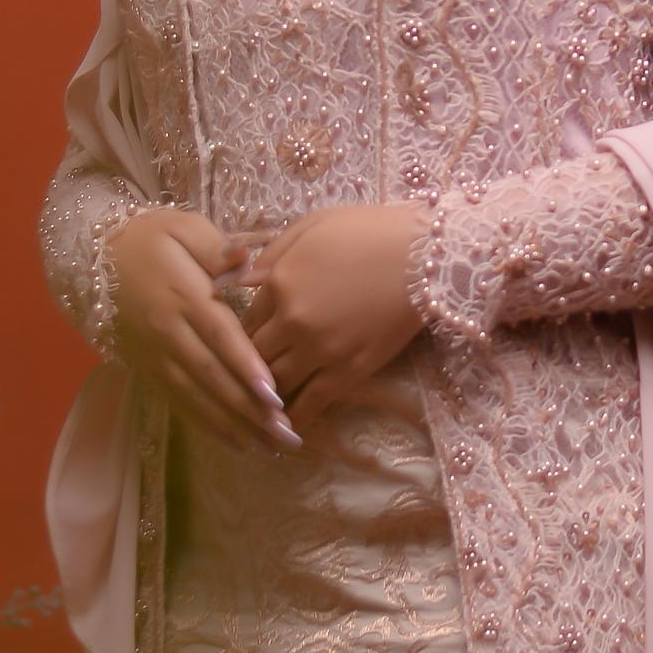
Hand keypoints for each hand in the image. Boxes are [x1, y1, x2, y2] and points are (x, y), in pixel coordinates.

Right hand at [103, 207, 296, 454]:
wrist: (93, 256)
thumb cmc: (149, 237)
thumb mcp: (182, 227)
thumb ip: (217, 247)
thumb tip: (244, 258)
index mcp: (182, 296)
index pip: (219, 336)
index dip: (246, 366)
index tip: (274, 396)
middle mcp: (168, 332)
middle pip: (212, 376)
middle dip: (249, 410)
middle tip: (286, 435)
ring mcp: (155, 355)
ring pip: (196, 397)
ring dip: (233, 425)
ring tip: (270, 448)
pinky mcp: (147, 369)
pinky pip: (179, 401)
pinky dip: (207, 424)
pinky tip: (237, 442)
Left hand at [245, 202, 433, 416]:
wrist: (426, 255)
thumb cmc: (369, 231)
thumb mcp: (311, 227)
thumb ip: (268, 256)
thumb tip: (225, 281)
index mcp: (278, 282)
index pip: (241, 321)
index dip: (239, 335)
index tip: (242, 344)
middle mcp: (292, 321)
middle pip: (253, 356)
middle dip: (247, 366)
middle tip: (246, 378)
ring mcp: (320, 349)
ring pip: (276, 382)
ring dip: (265, 394)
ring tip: (260, 405)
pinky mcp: (349, 371)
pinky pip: (312, 402)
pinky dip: (295, 416)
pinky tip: (287, 425)